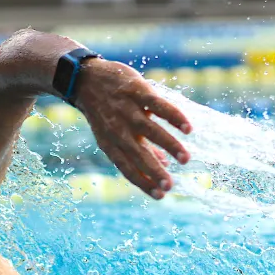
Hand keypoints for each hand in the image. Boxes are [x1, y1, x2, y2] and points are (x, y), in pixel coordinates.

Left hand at [72, 59, 192, 198]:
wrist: (86, 79)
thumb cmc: (105, 111)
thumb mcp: (114, 132)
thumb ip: (139, 148)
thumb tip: (163, 165)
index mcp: (110, 144)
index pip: (126, 168)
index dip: (142, 183)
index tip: (160, 195)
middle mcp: (118, 129)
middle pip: (138, 155)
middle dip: (154, 172)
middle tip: (171, 186)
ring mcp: (127, 110)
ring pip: (151, 131)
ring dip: (169, 145)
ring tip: (186, 159)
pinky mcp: (136, 91)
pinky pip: (158, 105)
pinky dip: (173, 117)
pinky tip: (188, 128)